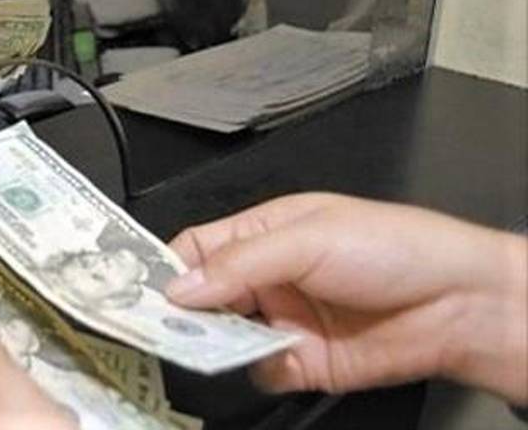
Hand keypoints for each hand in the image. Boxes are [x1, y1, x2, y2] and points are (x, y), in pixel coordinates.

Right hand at [163, 193, 526, 404]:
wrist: (462, 305)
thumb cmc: (399, 247)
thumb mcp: (309, 238)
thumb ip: (240, 263)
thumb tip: (180, 286)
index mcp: (262, 232)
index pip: (195, 248)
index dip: (165, 267)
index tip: (138, 287)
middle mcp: (266, 276)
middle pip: (202, 296)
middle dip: (181, 310)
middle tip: (157, 322)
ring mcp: (281, 319)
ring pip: (223, 335)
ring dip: (213, 341)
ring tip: (206, 342)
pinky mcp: (300, 360)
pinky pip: (256, 368)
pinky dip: (251, 367)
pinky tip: (265, 355)